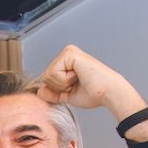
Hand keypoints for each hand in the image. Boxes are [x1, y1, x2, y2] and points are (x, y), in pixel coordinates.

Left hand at [32, 45, 147, 126]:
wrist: (108, 93)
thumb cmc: (93, 94)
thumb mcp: (67, 96)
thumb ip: (53, 94)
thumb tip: (39, 91)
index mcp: (66, 63)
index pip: (47, 80)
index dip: (59, 90)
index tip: (76, 87)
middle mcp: (66, 54)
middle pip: (45, 77)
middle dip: (59, 87)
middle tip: (77, 84)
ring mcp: (68, 52)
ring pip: (47, 75)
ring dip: (63, 84)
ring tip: (79, 79)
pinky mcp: (69, 53)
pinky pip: (53, 73)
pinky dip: (64, 80)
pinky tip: (78, 76)